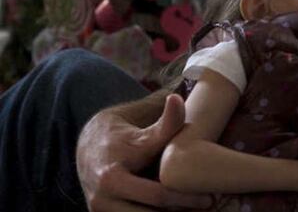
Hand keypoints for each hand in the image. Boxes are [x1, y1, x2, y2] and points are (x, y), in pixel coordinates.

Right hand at [77, 94, 212, 210]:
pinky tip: (175, 210)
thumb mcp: (140, 127)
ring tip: (192, 209)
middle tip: (207, 204)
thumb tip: (178, 99)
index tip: (208, 198)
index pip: (157, 195)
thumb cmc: (124, 135)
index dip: (185, 198)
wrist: (88, 148)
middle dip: (180, 211)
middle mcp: (103, 198)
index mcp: (113, 175)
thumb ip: (164, 121)